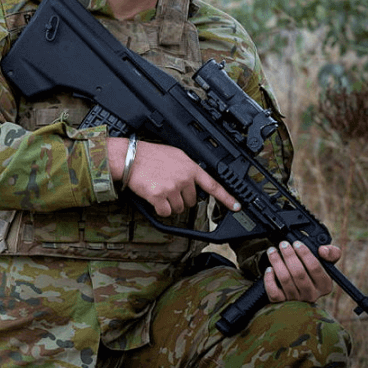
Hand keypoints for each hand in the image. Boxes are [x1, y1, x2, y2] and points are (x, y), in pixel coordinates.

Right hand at [109, 137, 240, 216]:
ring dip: (170, 205)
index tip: (237, 207)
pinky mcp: (159, 196)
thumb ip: (187, 168)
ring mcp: (172, 188)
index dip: (227, 198)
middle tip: (169, 188)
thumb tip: (194, 181)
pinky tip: (154, 199)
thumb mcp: (175, 155)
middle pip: (192, 201)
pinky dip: (160, 209)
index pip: (213, 185)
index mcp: (190, 167)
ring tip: (159, 191)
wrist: (130, 157)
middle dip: (181, 198)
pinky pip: (166, 212)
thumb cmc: (149, 155)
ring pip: (179, 208)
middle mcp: (184, 178)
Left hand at [264, 240, 339, 302]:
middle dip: (289, 255)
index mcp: (325, 285)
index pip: (315, 268)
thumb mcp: (325, 262)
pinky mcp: (281, 302)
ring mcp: (296, 300)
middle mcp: (312, 294)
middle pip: (299, 273)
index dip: (305, 254)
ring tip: (272, 251)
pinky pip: (274, 292)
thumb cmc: (311, 271)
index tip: (296, 243)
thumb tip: (323, 250)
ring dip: (277, 262)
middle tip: (283, 244)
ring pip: (285, 280)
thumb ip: (331, 253)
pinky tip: (269, 269)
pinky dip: (269, 279)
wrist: (297, 288)